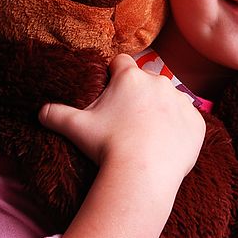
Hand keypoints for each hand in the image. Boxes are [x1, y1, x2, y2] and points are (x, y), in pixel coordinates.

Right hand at [38, 53, 206, 237]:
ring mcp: (181, 101)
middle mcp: (158, 82)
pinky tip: (166, 146)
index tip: (111, 92)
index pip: (120, 63)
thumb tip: (40, 110)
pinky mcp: (197, 122)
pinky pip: (188, 121)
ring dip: (161, 111)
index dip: (114, 75)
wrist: (142, 175)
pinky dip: (179, 130)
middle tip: (127, 122)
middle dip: (138, 96)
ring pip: (169, 100)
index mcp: (130, 78)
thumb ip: (56, 114)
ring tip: (148, 136)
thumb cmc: (107, 147)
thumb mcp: (76, 128)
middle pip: (146, 82)